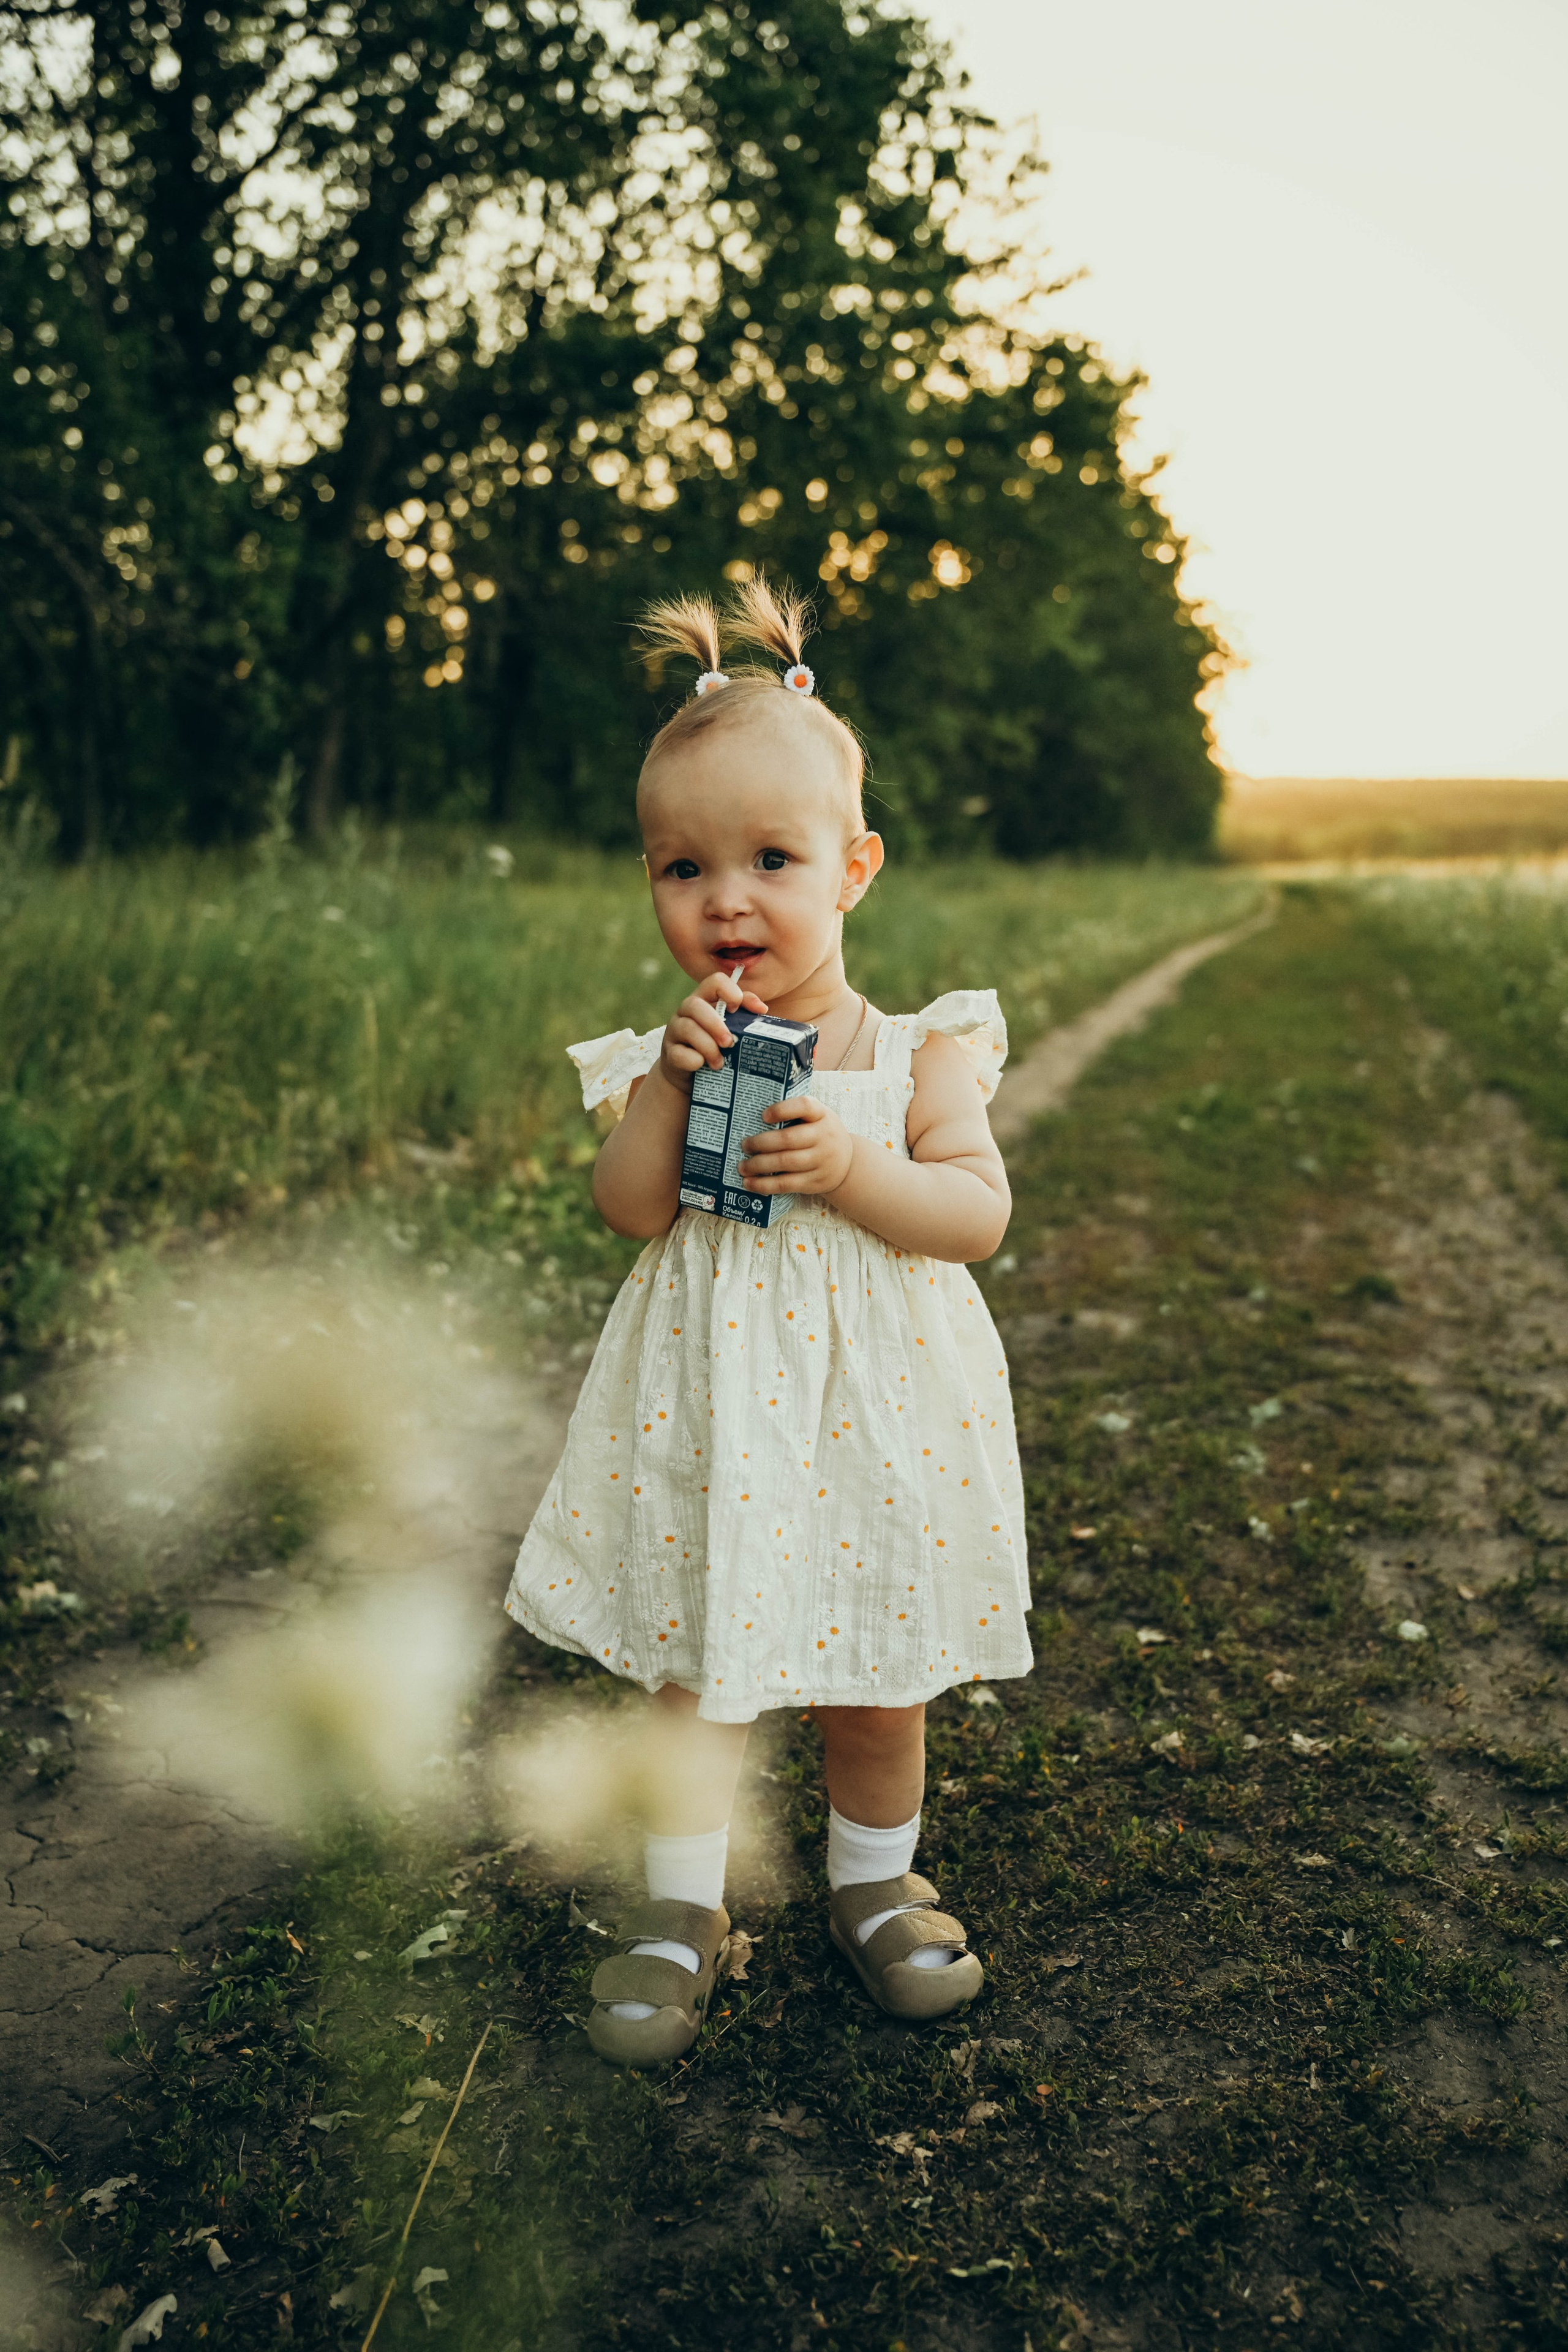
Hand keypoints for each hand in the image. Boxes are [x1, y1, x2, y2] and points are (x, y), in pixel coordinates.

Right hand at [659, 970, 767, 1090]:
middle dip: (715, 1024)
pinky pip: (679, 1054)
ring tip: (720, 1062)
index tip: (736, 1008)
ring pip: (688, 1028)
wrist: (690, 1075)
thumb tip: (762, 1009)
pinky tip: (703, 1066)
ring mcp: (675, 1031)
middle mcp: (686, 1011)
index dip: (729, 991)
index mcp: (704, 1000)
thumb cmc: (716, 1046)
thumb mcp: (730, 1027)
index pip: (715, 981)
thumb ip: (744, 1014)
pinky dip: (694, 1061)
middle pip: (695, 1005)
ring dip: (708, 1046)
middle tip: (729, 1042)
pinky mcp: (669, 1053)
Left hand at [739, 1094, 854, 1196]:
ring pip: (784, 1163)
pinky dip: (764, 1185)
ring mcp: (820, 1161)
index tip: (763, 1115)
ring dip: (758, 1165)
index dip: (782, 1109)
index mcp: (822, 1115)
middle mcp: (824, 1137)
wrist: (848, 1163)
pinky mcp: (814, 1182)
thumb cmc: (821, 1135)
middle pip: (788, 1139)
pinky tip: (749, 1183)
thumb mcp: (818, 1118)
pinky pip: (786, 1184)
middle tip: (744, 1145)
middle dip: (760, 1143)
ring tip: (742, 1166)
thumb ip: (796, 1114)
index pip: (804, 1106)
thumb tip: (755, 1119)